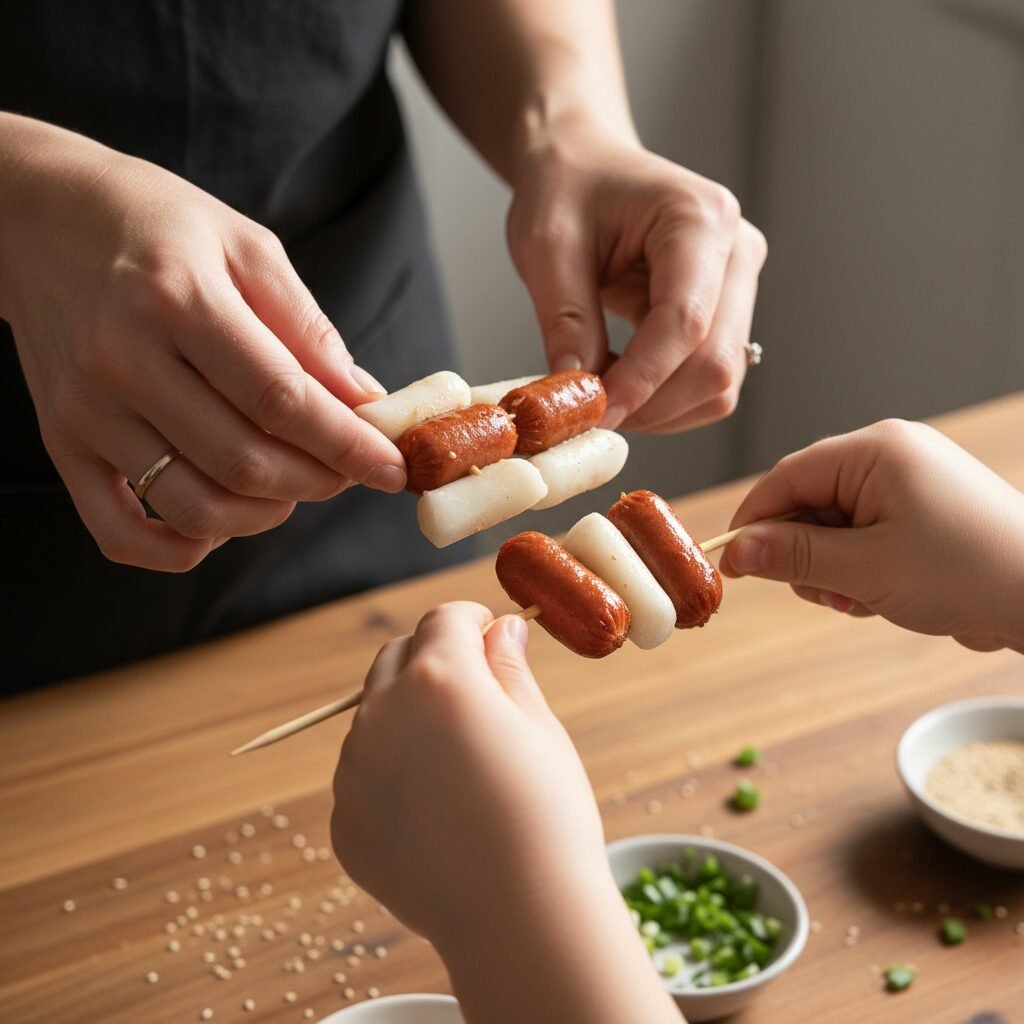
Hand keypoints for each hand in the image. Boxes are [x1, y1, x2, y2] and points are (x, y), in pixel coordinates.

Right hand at [0, 115, 405, 571]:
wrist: (34, 219)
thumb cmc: (154, 225)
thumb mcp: (246, 247)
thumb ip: (307, 329)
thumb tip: (365, 402)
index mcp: (177, 299)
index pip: (282, 400)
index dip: (347, 445)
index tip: (392, 467)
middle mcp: (123, 361)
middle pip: (243, 462)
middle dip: (318, 481)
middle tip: (347, 469)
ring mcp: (87, 411)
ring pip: (194, 506)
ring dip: (265, 514)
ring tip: (293, 484)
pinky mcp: (63, 443)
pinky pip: (121, 533)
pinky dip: (183, 548)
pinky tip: (223, 519)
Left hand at [330, 601, 679, 1023]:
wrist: (518, 917)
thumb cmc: (545, 814)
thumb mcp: (539, 727)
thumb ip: (508, 667)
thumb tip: (502, 627)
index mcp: (439, 679)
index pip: (443, 619)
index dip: (471, 621)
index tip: (489, 635)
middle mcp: (383, 714)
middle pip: (396, 656)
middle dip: (431, 657)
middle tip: (473, 690)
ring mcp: (354, 770)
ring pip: (375, 716)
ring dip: (407, 717)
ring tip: (458, 764)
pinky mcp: (344, 820)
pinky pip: (363, 775)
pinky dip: (391, 775)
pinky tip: (436, 811)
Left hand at [507, 123, 766, 431]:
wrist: (584, 164)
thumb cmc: (566, 188)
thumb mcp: (545, 245)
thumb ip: (565, 318)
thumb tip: (578, 394)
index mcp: (700, 218)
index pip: (686, 322)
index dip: (641, 380)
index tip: (594, 413)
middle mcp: (737, 252)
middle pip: (715, 363)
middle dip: (650, 403)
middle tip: (588, 413)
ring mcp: (739, 286)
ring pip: (719, 384)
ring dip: (658, 409)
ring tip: (600, 393)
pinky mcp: (727, 315)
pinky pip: (708, 383)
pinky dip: (665, 401)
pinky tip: (621, 383)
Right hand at [719, 419, 1023, 652]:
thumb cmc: (972, 573)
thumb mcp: (865, 569)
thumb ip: (793, 557)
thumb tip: (736, 551)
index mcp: (876, 451)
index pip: (786, 477)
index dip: (753, 521)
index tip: (731, 561)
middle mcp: (889, 456)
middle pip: (806, 501)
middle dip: (804, 553)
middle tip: (824, 593)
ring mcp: (907, 483)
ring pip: (831, 525)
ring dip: (832, 569)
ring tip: (860, 599)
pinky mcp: (919, 511)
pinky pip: (861, 535)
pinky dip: (858, 569)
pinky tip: (878, 595)